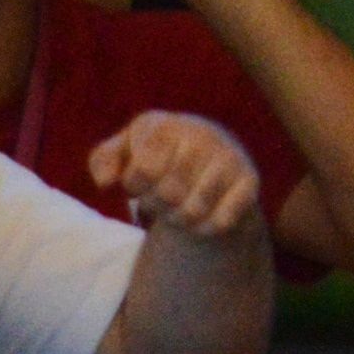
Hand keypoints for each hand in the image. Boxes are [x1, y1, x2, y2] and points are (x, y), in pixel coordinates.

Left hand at [88, 108, 259, 244]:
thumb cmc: (156, 158)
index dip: (134, 186)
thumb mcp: (124, 152)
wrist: (208, 161)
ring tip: (179, 205)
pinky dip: (205, 228)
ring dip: (179, 219)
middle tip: (161, 197)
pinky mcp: (250, 181)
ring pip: (193, 211)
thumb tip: (106, 181)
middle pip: (167, 194)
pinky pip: (219, 221)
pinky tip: (203, 215)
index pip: (142, 171)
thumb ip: (103, 160)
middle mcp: (201, 134)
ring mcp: (229, 157)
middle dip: (157, 204)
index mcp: (164, 125)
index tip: (138, 181)